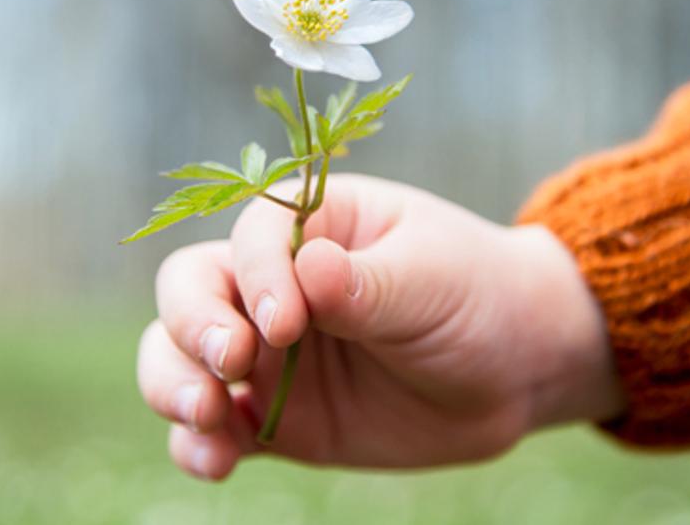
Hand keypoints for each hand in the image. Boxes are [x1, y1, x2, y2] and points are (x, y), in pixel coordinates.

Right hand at [136, 174, 624, 479]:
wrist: (516, 372)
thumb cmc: (477, 297)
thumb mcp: (433, 279)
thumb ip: (365, 283)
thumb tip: (308, 270)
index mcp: (311, 227)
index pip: (250, 238)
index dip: (256, 278)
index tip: (289, 323)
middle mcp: (273, 286)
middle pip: (189, 290)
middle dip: (191, 325)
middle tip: (229, 363)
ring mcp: (268, 355)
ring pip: (179, 358)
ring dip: (172, 384)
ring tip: (206, 417)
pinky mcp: (274, 419)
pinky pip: (215, 431)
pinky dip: (198, 445)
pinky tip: (216, 461)